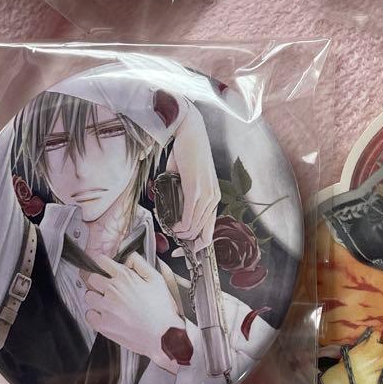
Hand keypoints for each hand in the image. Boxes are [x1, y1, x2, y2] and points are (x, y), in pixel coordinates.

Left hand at [84, 252, 184, 369]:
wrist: (162, 335)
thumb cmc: (161, 309)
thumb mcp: (157, 279)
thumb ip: (140, 264)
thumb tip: (129, 257)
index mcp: (125, 277)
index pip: (101, 261)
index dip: (101, 263)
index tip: (102, 266)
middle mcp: (112, 290)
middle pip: (91, 278)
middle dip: (98, 280)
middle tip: (107, 287)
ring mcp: (106, 308)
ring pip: (88, 296)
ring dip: (96, 297)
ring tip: (108, 303)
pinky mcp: (102, 325)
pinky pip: (88, 314)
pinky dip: (95, 314)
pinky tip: (106, 315)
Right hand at [165, 103, 219, 248]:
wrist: (189, 133)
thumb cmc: (186, 154)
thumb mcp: (185, 181)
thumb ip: (180, 196)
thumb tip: (169, 209)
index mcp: (213, 198)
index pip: (208, 231)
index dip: (197, 245)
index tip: (183, 250)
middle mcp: (213, 198)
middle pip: (202, 234)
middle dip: (187, 243)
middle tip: (173, 241)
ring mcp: (206, 194)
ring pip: (195, 227)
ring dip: (181, 233)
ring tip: (171, 229)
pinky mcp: (196, 189)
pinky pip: (190, 215)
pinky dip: (181, 225)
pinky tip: (174, 225)